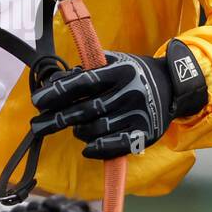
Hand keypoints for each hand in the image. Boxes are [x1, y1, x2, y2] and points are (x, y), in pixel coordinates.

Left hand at [29, 39, 207, 158]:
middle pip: (86, 109)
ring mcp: (138, 114)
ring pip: (97, 129)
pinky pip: (116, 146)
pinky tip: (87, 147)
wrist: (173, 86)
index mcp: (120, 70)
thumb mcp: (114, 63)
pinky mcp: (146, 133)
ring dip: (79, 132)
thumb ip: (85, 71)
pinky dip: (98, 148)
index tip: (38, 102)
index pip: (84, 82)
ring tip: (75, 129)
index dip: (58, 92)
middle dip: (57, 119)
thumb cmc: (134, 73)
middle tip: (38, 126)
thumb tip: (53, 82)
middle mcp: (130, 91)